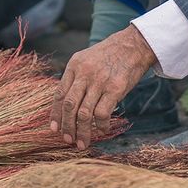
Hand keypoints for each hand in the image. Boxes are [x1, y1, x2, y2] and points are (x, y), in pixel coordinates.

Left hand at [50, 25, 154, 148]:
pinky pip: (102, 113)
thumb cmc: (110, 55)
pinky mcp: (115, 88)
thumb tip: (66, 105)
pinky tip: (102, 130)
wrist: (134, 45)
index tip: (54, 129)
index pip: (60, 95)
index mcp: (74, 66)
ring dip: (82, 132)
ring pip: (84, 114)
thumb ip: (75, 78)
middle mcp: (85, 73)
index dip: (55, 115)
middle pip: (69, 106)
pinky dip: (100, 126)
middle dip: (66, 127)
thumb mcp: (87, 59)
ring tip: (83, 143)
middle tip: (67, 140)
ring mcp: (100, 81)